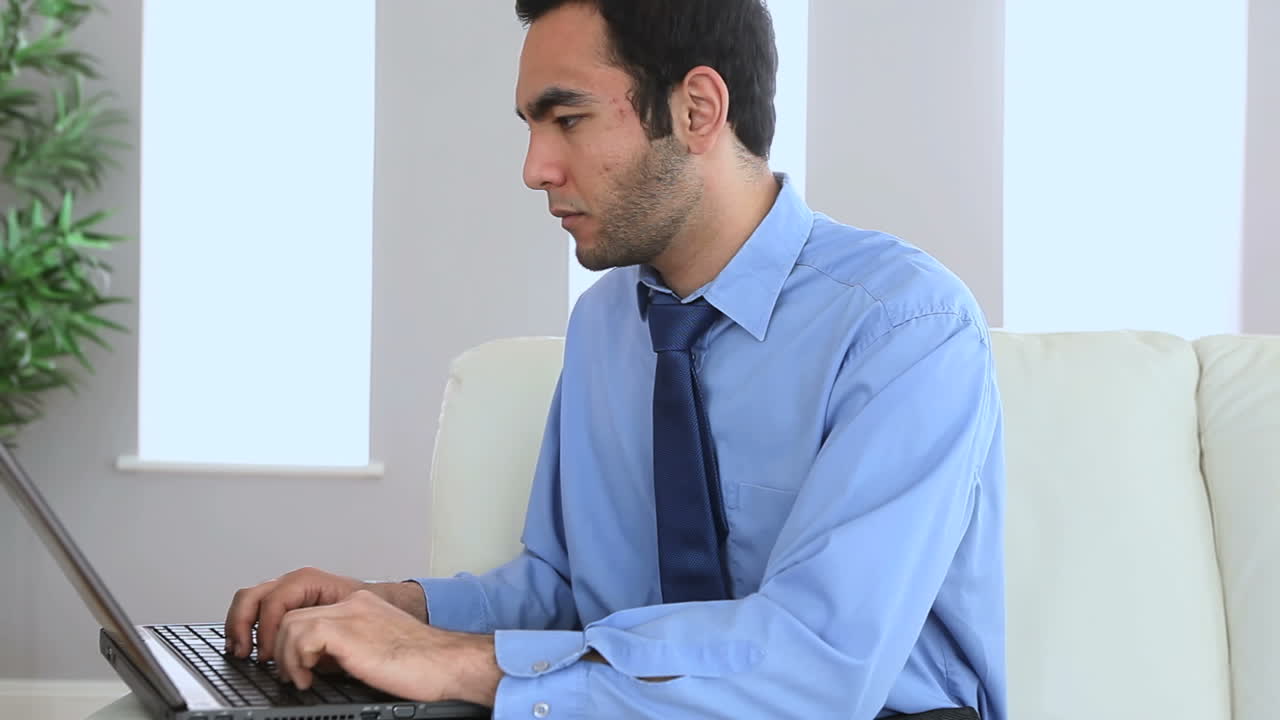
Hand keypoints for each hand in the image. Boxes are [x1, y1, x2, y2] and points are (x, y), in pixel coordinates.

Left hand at [274, 589, 500, 705]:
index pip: (308, 607)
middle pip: (291, 610)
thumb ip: (347, 648)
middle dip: (277, 644)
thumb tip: (315, 666)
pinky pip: (301, 637)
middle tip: (286, 672)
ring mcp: (351, 614)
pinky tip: (310, 679)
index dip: (289, 635)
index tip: (289, 662)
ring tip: (301, 679)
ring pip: (290, 623)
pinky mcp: (348, 631)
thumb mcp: (376, 650)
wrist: (446, 664)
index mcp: (360, 605)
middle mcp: (353, 603)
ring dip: (286, 657)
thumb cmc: (420, 666)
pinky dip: (297, 661)